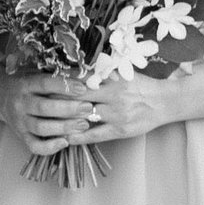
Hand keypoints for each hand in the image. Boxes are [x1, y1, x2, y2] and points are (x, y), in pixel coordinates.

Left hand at [9, 69, 176, 157]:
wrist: (165, 102)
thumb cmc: (141, 85)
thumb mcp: (122, 73)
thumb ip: (101, 72)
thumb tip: (77, 67)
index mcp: (111, 79)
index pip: (80, 80)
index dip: (60, 83)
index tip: (43, 83)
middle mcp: (112, 96)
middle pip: (77, 98)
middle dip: (56, 100)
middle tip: (37, 101)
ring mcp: (116, 115)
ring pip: (83, 117)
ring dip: (63, 120)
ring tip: (45, 120)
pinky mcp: (119, 131)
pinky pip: (94, 135)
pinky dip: (77, 137)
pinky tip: (64, 137)